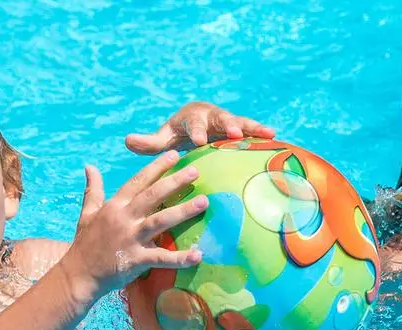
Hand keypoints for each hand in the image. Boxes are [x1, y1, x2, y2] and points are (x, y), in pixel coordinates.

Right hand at [62, 150, 206, 304]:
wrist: (79, 274)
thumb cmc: (85, 244)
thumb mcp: (86, 213)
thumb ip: (93, 189)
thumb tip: (89, 166)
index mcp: (115, 206)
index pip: (138, 181)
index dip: (156, 167)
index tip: (174, 155)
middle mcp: (124, 219)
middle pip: (152, 196)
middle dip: (174, 182)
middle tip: (196, 171)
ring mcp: (130, 239)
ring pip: (160, 221)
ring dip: (183, 211)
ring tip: (204, 202)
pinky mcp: (136, 260)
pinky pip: (162, 258)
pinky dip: (180, 258)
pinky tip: (198, 254)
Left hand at [125, 101, 274, 154]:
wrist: (198, 123)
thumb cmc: (179, 134)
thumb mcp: (165, 137)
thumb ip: (150, 142)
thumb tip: (127, 141)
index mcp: (191, 117)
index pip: (193, 124)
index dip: (196, 131)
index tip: (199, 141)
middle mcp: (211, 115)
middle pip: (219, 118)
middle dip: (227, 125)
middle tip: (234, 133)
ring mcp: (227, 121)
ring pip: (239, 121)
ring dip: (250, 127)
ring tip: (264, 132)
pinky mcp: (240, 129)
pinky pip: (252, 130)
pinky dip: (262, 132)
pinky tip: (274, 136)